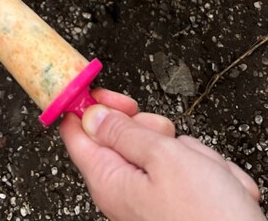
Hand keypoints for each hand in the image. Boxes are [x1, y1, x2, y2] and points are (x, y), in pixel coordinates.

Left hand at [60, 101, 263, 220]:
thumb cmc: (209, 220)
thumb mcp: (164, 159)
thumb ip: (125, 131)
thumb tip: (90, 114)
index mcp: (108, 179)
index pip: (77, 131)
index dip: (90, 106)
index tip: (110, 95)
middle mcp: (125, 191)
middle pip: (126, 135)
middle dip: (157, 132)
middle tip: (171, 141)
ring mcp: (154, 198)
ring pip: (166, 151)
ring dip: (193, 156)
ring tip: (209, 177)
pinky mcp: (181, 204)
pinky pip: (192, 172)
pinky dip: (211, 175)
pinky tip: (225, 190)